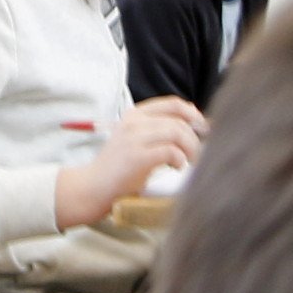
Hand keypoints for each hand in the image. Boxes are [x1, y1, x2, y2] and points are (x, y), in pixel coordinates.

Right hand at [50, 97, 205, 228]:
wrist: (91, 188)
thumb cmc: (116, 170)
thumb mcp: (134, 142)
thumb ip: (156, 132)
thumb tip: (193, 129)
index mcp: (133, 116)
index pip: (172, 104)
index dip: (192, 114)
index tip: (202, 128)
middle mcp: (133, 123)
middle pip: (179, 121)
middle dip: (195, 138)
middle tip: (197, 155)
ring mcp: (134, 139)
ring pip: (178, 133)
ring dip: (190, 149)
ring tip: (189, 162)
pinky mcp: (137, 157)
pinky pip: (171, 151)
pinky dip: (180, 160)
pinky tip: (176, 167)